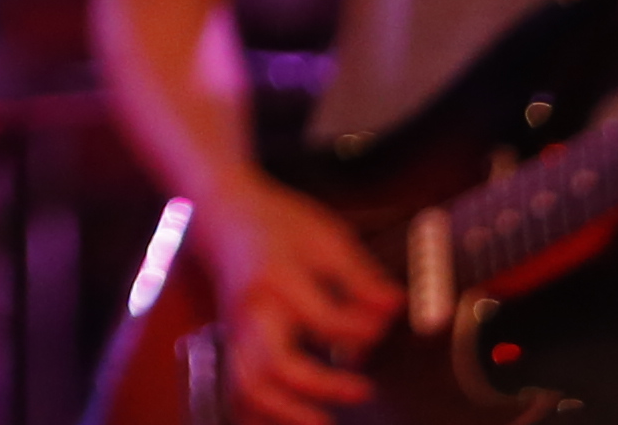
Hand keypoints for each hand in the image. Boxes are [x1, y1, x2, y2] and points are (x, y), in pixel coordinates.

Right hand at [197, 178, 397, 422]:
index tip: (385, 321)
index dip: (364, 328)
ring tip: (322, 423)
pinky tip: (286, 422)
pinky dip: (256, 414)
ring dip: (285, 413)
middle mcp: (254, 312)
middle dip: (321, 386)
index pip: (327, 320)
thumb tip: (395, 306)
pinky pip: (236, 389)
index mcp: (279, 280)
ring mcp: (237, 332)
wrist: (222, 213)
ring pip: (249, 386)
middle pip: (276, 365)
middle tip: (363, 390)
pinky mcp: (232, 343)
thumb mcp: (325, 236)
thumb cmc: (277, 222)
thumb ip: (360, 275)